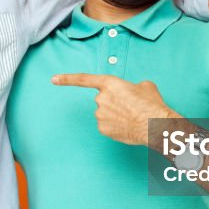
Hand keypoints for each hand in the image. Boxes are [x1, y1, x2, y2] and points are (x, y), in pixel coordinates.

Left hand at [51, 73, 178, 145]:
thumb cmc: (151, 104)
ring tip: (132, 117)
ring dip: (116, 115)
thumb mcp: (144, 86)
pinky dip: (115, 126)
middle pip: (103, 99)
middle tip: (131, 107)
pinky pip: (107, 126)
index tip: (54, 79)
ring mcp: (100, 115)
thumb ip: (131, 86)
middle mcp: (101, 98)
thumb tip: (132, 92)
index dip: (67, 79)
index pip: (83, 79)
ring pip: (105, 113)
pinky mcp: (103, 129)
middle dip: (114, 103)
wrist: (154, 125)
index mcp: (109, 83)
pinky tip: (127, 126)